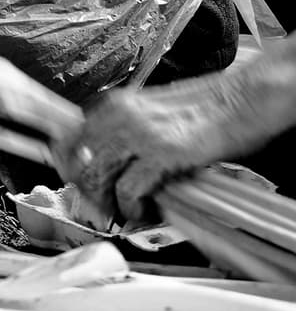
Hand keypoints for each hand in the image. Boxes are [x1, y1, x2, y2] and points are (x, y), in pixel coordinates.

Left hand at [58, 62, 287, 219]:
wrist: (242, 100)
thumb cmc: (204, 108)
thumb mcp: (151, 112)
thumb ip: (124, 130)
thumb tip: (104, 161)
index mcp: (114, 104)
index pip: (68, 137)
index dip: (67, 166)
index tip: (77, 183)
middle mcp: (118, 116)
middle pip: (77, 161)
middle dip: (87, 190)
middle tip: (103, 205)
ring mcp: (138, 134)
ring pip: (96, 177)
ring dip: (107, 201)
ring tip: (124, 210)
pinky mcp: (162, 153)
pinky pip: (128, 190)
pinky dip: (132, 207)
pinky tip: (144, 210)